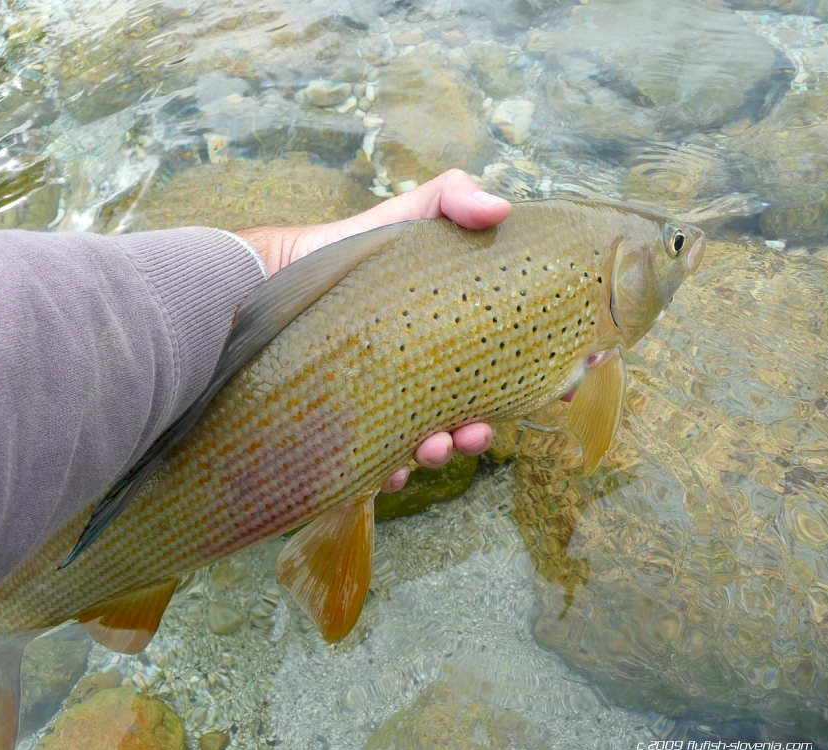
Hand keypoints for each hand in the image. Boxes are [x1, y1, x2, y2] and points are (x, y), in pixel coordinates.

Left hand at [236, 169, 509, 493]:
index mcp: (451, 336)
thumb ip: (451, 199)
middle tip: (476, 429)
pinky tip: (388, 468)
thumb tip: (503, 206)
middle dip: (482, 429)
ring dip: (443, 452)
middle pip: (471, 414)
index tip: (558, 391)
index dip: (537, 380)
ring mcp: (388, 403)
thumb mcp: (402, 217)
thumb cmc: (343, 251)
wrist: (269, 283)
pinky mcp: (350, 427)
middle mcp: (425, 374)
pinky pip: (377, 465)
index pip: (505, 364)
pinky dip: (390, 472)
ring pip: (430, 444)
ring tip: (433, 446)